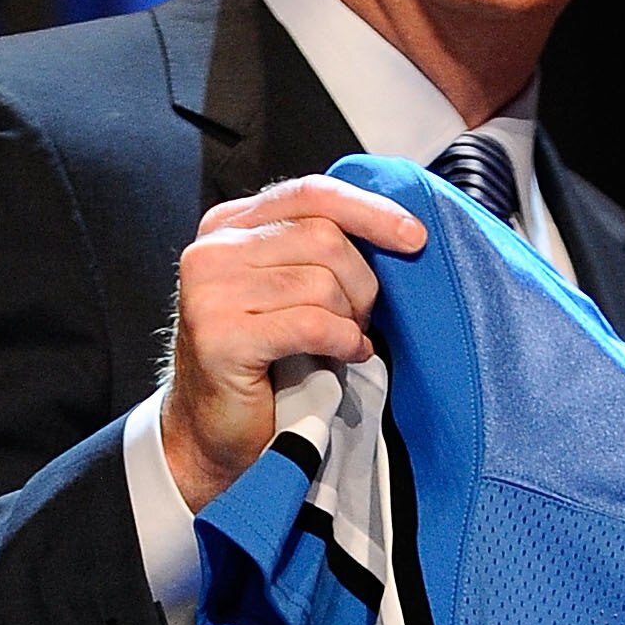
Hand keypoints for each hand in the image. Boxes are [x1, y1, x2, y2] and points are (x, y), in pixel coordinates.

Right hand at [158, 175, 426, 509]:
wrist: (214, 430)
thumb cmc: (265, 361)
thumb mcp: (289, 290)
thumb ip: (317, 251)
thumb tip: (396, 231)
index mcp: (229, 225)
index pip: (312, 194)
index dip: (370, 211)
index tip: (415, 237)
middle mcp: (213, 249)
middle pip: (325, 237)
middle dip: (362, 283)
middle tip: (360, 320)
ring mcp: (210, 291)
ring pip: (322, 283)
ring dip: (350, 319)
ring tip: (344, 343)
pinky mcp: (221, 336)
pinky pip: (312, 324)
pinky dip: (342, 342)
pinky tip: (345, 356)